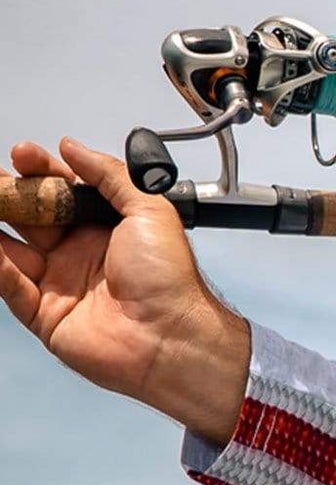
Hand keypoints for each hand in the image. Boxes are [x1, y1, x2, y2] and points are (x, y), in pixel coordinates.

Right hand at [0, 138, 249, 441]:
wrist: (170, 336)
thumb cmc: (169, 277)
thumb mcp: (149, 209)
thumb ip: (111, 175)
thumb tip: (73, 147)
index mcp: (106, 228)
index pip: (62, 191)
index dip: (42, 171)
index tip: (24, 154)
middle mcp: (80, 252)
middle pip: (32, 216)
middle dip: (11, 193)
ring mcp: (59, 283)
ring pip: (12, 248)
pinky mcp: (43, 314)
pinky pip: (10, 284)